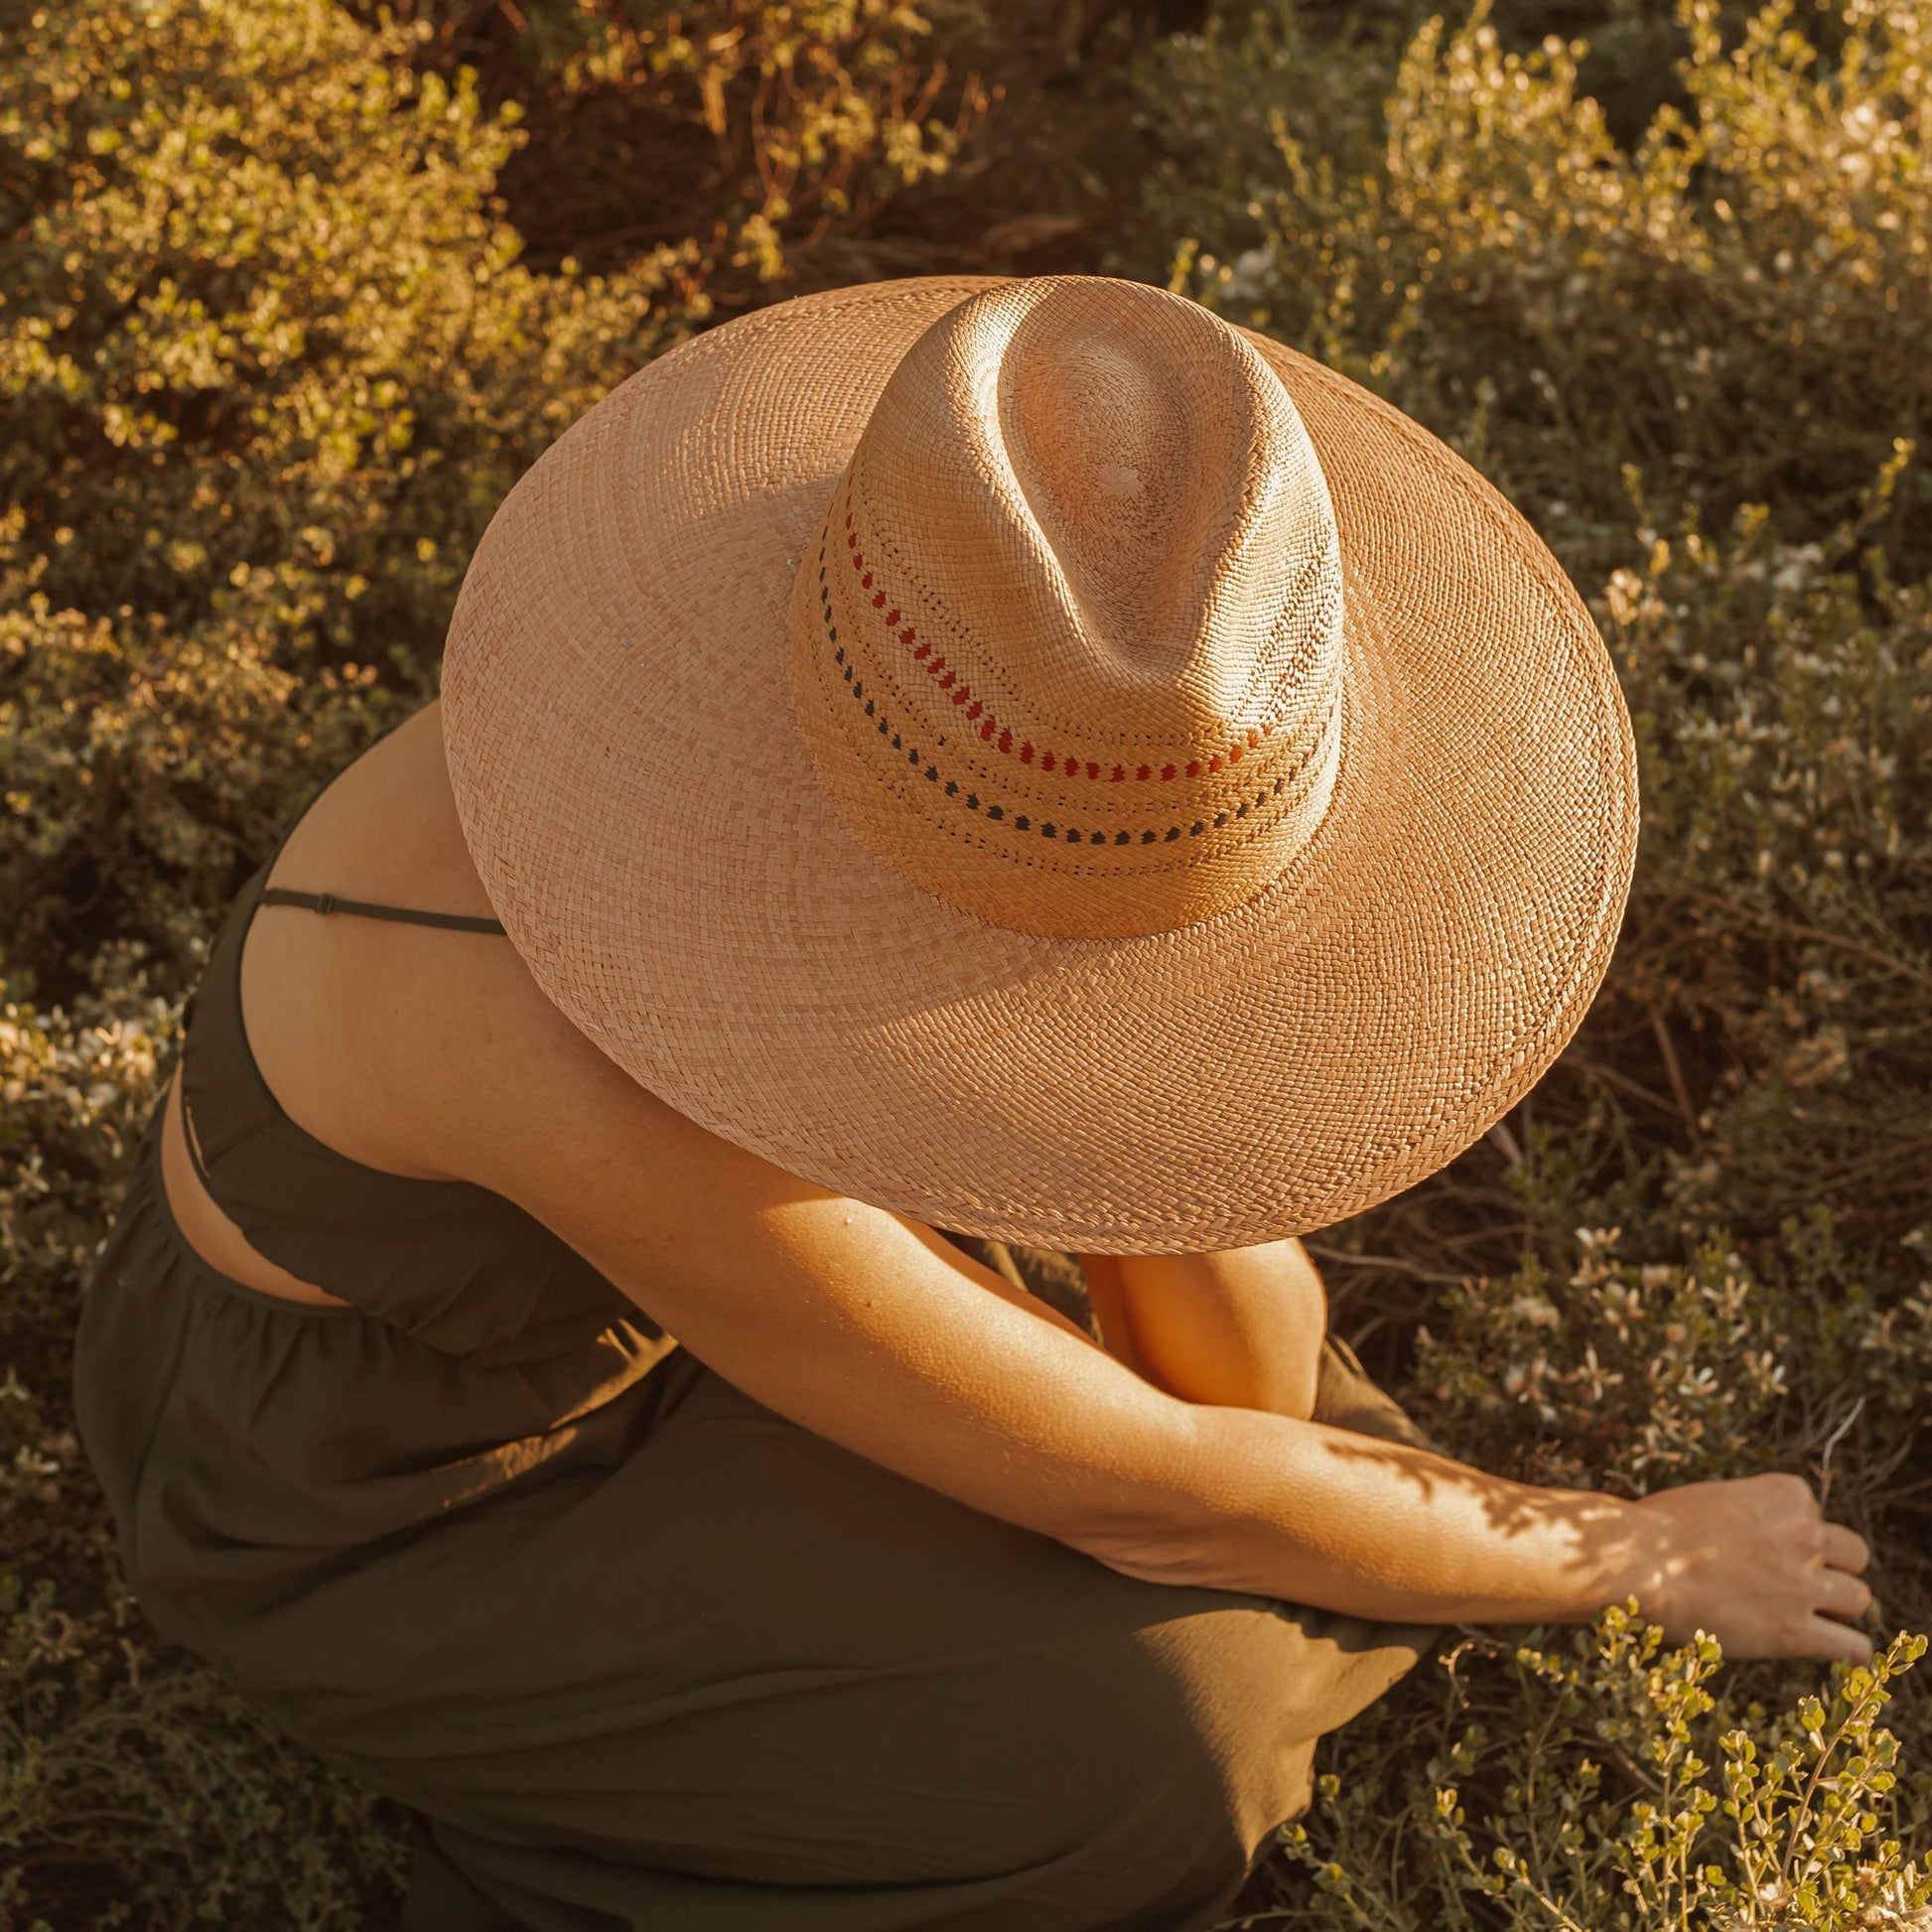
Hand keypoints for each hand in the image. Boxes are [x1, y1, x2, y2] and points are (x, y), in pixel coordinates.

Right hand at [1625, 1473, 1873, 1660]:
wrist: (1633, 1562)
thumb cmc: (1655, 1528)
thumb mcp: (1710, 1500)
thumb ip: (1750, 1514)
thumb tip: (1757, 1541)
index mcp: (1787, 1495)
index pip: (1814, 1514)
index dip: (1790, 1533)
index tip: (1759, 1546)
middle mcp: (1806, 1536)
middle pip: (1854, 1554)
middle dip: (1834, 1567)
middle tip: (1799, 1581)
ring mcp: (1803, 1585)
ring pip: (1858, 1598)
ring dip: (1837, 1607)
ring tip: (1807, 1614)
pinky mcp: (1795, 1632)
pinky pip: (1852, 1646)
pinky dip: (1849, 1650)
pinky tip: (1834, 1650)